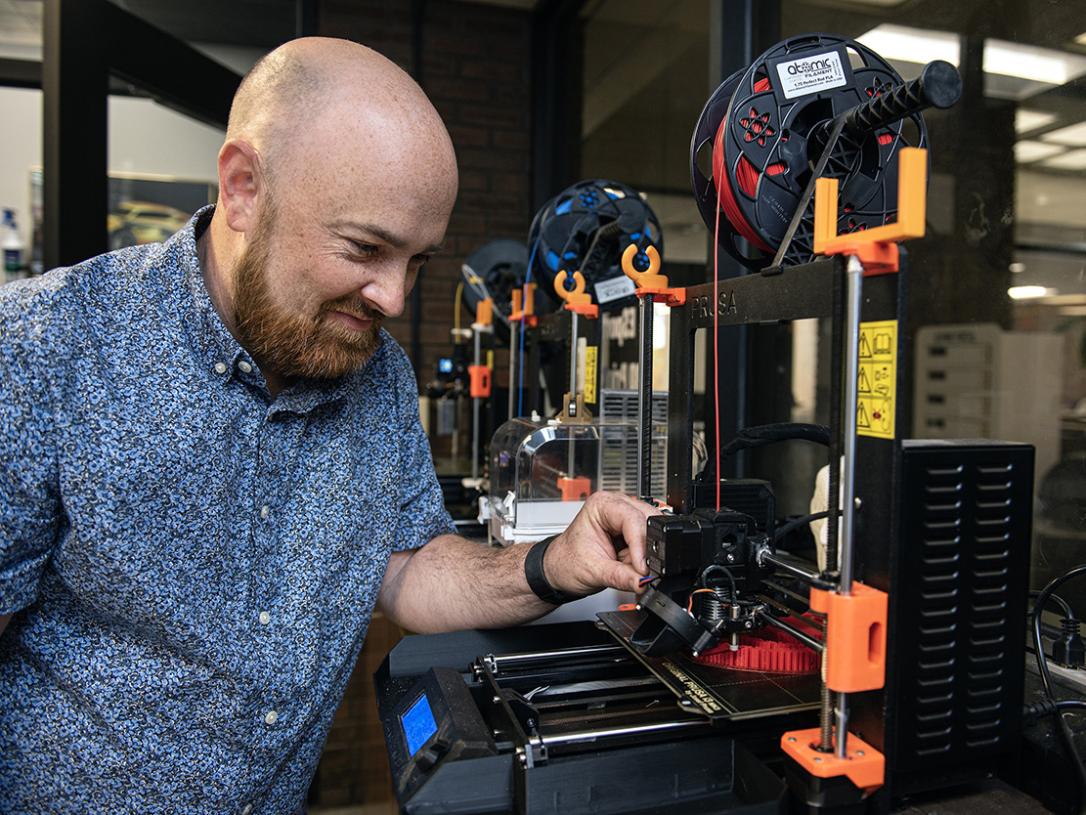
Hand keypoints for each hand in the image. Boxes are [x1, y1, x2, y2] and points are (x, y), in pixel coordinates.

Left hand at [542, 492, 659, 594]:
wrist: (560, 570)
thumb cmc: (567, 561)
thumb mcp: (594, 572)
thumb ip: (622, 577)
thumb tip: (644, 581)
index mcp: (601, 505)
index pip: (632, 519)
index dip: (641, 546)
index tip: (642, 568)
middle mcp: (616, 505)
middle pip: (647, 521)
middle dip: (647, 548)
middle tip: (641, 570)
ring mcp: (625, 516)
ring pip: (652, 531)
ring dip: (646, 553)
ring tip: (628, 566)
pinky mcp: (631, 530)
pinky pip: (650, 541)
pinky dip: (645, 555)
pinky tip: (630, 563)